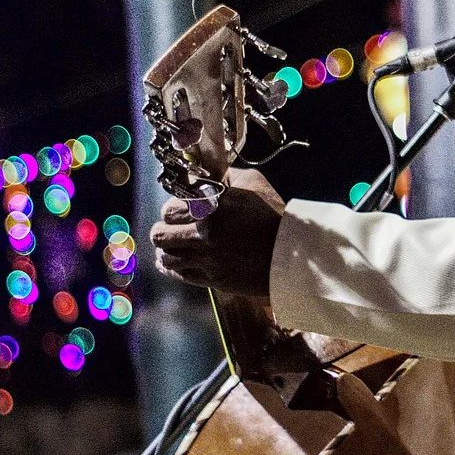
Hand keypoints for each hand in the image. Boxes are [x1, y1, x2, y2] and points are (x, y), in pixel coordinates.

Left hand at [150, 169, 285, 297]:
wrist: (293, 253)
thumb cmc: (274, 215)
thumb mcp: (253, 183)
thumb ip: (223, 176)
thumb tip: (202, 176)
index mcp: (212, 207)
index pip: (171, 206)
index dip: (176, 205)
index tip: (184, 206)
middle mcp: (204, 234)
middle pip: (161, 231)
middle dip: (167, 225)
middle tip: (176, 224)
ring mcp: (206, 259)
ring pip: (165, 254)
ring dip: (166, 247)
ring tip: (174, 242)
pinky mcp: (211, 278)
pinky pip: (176, 273)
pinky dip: (170, 265)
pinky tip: (172, 259)